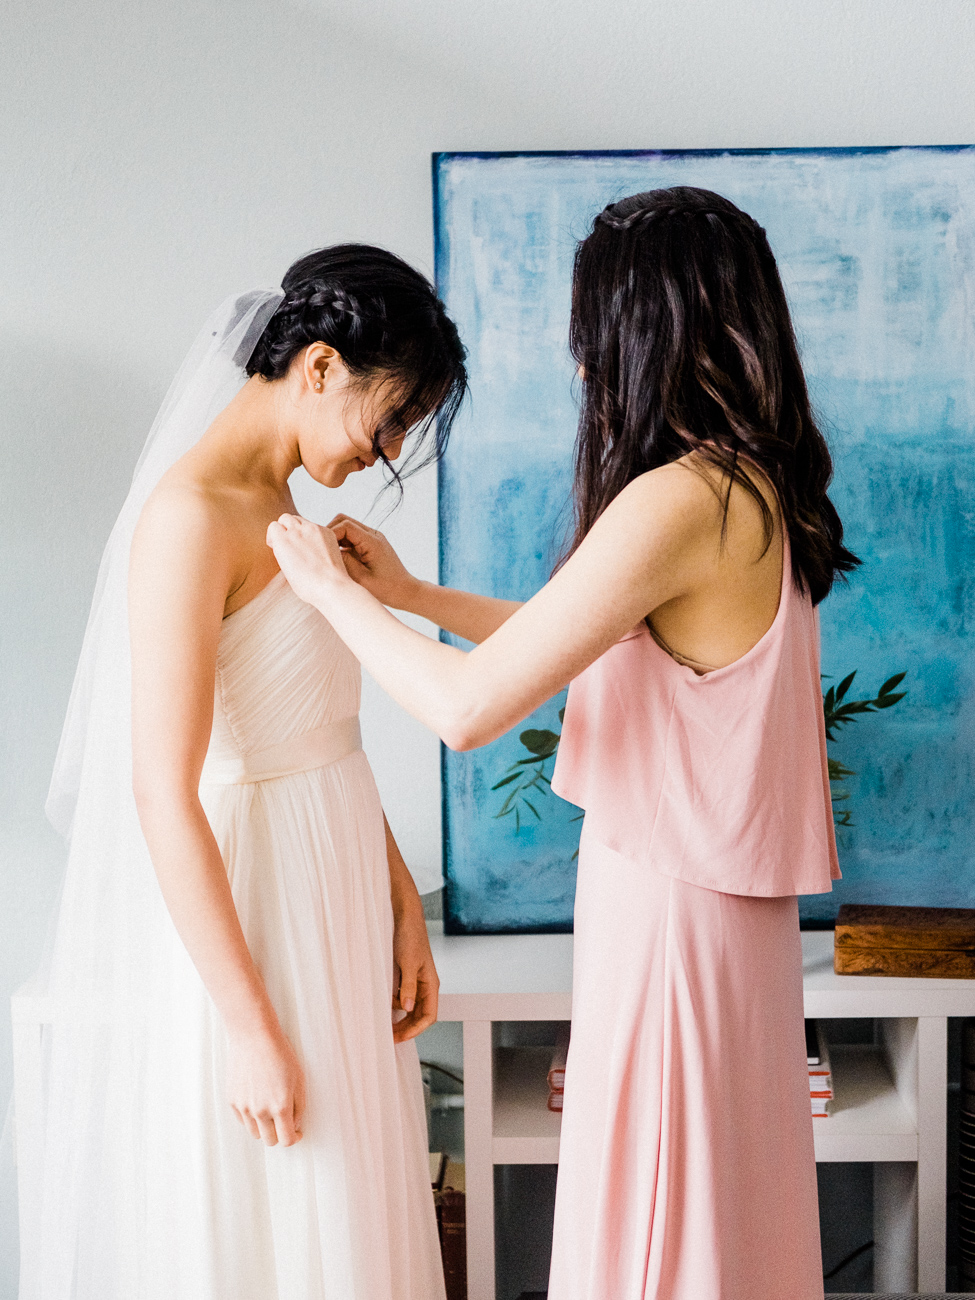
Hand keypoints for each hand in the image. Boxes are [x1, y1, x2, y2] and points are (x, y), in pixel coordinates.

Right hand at [226, 1022, 305, 1145]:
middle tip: (283, 1120)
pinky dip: (251, 1117)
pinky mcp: (232, 1101)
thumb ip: (299, 1107)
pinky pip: (243, 1120)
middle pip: (269, 1140)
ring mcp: (244, 1107)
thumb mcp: (299, 1079)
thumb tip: (295, 1125)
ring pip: (255, 1133)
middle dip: (279, 1133)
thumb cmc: (280, 1055)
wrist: (253, 1037)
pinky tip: (258, 1100)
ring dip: (264, 1127)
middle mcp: (260, 1111)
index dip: (295, 1138)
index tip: (297, 1131)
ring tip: (270, 1110)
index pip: (287, 1140)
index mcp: (280, 1107)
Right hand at [266, 514, 350, 606]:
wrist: (330, 586)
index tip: (277, 545)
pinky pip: (316, 526)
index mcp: (282, 541)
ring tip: (303, 544)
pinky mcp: (327, 531)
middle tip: (289, 542)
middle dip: (285, 527)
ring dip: (298, 528)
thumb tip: (284, 545)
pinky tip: (317, 547)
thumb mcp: (285, 568)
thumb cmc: (307, 584)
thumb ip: (282, 551)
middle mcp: (297, 531)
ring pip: (300, 520)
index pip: (273, 526)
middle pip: (286, 518)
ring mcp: (313, 529)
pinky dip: (313, 533)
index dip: (274, 536)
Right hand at [328, 515, 419, 608]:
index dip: (329, 533)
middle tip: (321, 550)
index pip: (345, 525)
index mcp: (372, 541)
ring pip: (346, 526)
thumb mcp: (361, 579)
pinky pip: (350, 536)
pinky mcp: (369, 544)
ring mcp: (372, 538)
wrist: (405, 591)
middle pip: (343, 520)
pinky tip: (336, 558)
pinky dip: (340, 543)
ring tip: (327, 555)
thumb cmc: (386, 589)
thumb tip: (327, 551)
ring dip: (334, 538)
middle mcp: (373, 535)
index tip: (320, 549)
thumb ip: (344, 562)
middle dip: (329, 532)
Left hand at [391, 898, 439, 1043]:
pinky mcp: (405, 975)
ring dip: (398, 1018)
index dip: (415, 1030)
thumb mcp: (408, 962)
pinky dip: (393, 1004)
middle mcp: (425, 985)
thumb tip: (408, 1009)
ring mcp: (415, 980)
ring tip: (383, 1023)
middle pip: (420, 1016)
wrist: (404, 915)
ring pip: (410, 1008)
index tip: (398, 1038)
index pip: (429, 1016)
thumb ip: (408, 987)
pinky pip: (401, 996)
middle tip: (388, 1037)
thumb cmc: (410, 935)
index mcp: (431, 983)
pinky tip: (382, 1005)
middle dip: (406, 1028)